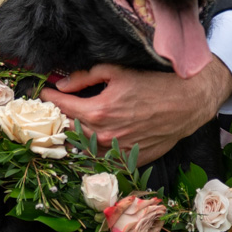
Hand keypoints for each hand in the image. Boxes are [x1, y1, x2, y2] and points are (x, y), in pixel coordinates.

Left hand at [41, 57, 231, 164]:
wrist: (187, 103)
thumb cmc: (154, 83)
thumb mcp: (118, 71)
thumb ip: (85, 77)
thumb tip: (62, 84)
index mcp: (98, 111)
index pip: (61, 107)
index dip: (48, 97)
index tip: (44, 91)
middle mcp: (104, 135)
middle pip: (68, 128)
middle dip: (58, 116)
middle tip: (54, 106)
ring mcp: (116, 150)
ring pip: (83, 145)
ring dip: (74, 133)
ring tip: (70, 120)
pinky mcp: (128, 159)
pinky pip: (102, 156)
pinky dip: (93, 146)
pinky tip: (93, 135)